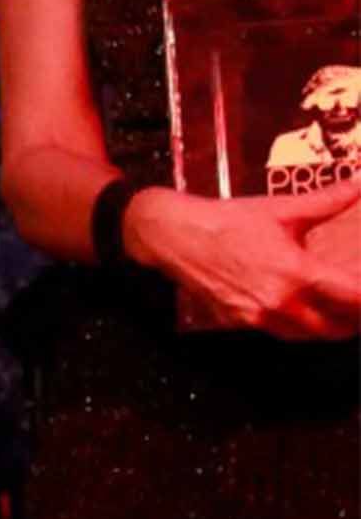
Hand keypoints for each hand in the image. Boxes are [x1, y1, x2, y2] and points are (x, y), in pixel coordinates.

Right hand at [127, 179, 360, 340]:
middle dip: (353, 321)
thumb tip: (360, 182)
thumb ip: (329, 200)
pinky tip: (301, 314)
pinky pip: (278, 332)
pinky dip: (297, 328)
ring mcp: (258, 316)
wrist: (176, 237)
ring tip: (340, 318)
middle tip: (359, 309)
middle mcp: (280, 301)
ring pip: (307, 336)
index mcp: (297, 272)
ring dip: (328, 330)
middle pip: (334, 328)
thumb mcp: (283, 209)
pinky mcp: (239, 322)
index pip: (351, 298)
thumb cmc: (228, 222)